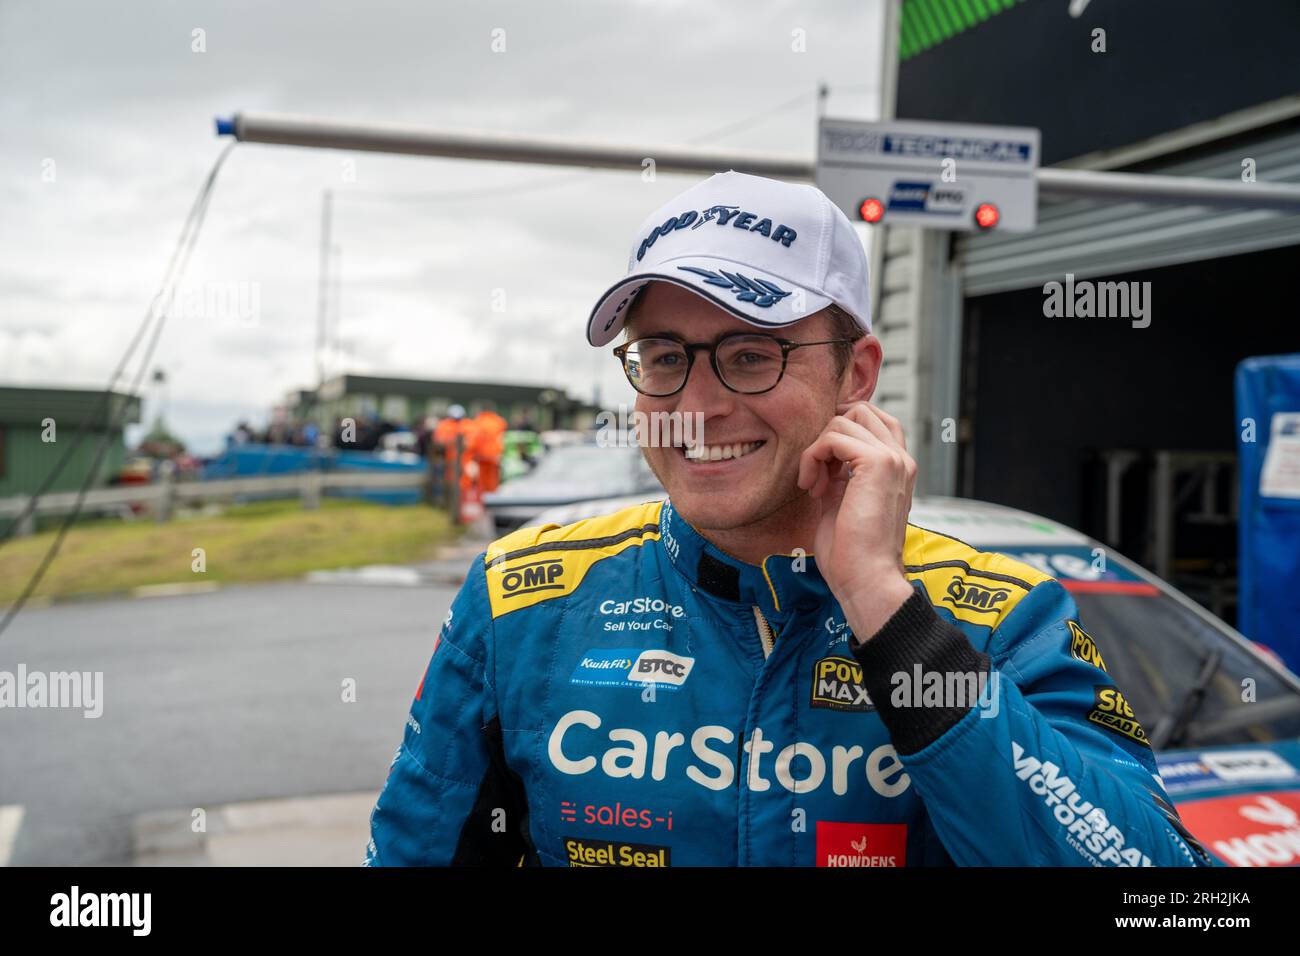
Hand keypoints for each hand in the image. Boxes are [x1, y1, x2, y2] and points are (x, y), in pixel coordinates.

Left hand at [796, 401, 916, 641]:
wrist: (866, 579)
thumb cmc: (852, 553)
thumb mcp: (842, 502)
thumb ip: (838, 475)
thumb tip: (821, 457)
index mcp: (897, 467)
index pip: (872, 420)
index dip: (839, 434)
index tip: (822, 470)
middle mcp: (900, 458)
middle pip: (858, 410)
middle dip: (827, 436)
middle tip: (816, 475)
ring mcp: (893, 459)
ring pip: (843, 420)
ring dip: (817, 449)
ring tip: (814, 485)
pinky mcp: (877, 463)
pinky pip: (832, 437)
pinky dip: (813, 457)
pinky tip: (813, 488)